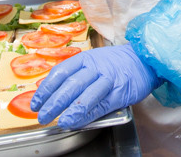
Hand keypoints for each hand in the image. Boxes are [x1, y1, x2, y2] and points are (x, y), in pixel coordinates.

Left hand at [32, 44, 160, 129]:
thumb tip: (51, 92)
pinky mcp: (120, 92)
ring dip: (71, 109)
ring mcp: (109, 79)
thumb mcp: (94, 61)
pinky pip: (101, 105)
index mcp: (86, 58)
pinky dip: (87, 114)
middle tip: (42, 115)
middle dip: (54, 101)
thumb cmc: (116, 63)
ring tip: (59, 121)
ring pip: (86, 94)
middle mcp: (96, 67)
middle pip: (71, 84)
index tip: (36, 102)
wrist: (145, 59)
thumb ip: (76, 74)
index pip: (61, 72)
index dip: (46, 88)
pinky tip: (77, 121)